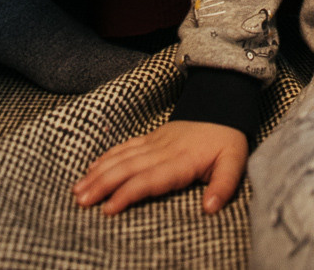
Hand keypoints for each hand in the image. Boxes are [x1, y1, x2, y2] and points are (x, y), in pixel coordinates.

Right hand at [72, 120, 247, 216]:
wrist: (222, 104)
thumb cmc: (228, 139)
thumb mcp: (235, 162)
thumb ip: (224, 186)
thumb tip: (210, 209)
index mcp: (181, 160)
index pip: (150, 179)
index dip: (128, 193)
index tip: (109, 209)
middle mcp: (163, 150)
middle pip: (128, 168)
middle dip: (103, 185)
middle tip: (81, 201)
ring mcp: (155, 141)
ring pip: (122, 157)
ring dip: (99, 173)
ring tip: (78, 189)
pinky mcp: (152, 136)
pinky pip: (126, 146)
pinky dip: (107, 157)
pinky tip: (92, 168)